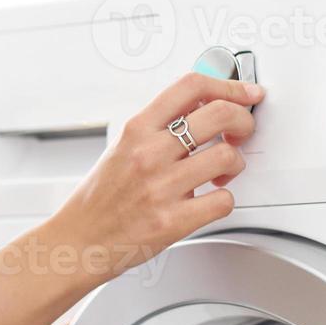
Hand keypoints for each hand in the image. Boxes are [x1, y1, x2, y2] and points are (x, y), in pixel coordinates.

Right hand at [44, 71, 262, 288]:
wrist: (79, 239)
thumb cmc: (100, 197)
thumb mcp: (122, 146)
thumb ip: (159, 127)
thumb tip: (202, 108)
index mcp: (136, 129)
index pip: (191, 87)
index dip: (230, 85)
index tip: (246, 93)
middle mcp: (149, 153)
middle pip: (219, 114)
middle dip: (243, 121)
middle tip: (242, 131)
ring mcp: (161, 187)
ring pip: (227, 157)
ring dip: (236, 164)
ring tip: (221, 172)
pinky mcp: (172, 221)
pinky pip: (223, 201)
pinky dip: (224, 199)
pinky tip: (210, 199)